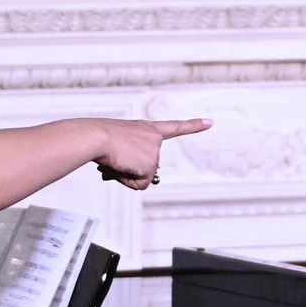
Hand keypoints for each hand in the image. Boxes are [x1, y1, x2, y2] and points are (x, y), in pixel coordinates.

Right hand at [95, 117, 210, 188]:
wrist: (95, 136)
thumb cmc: (98, 139)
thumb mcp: (118, 146)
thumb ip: (132, 160)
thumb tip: (141, 179)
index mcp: (147, 129)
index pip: (174, 127)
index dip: (193, 125)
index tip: (210, 122)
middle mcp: (154, 138)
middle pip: (148, 166)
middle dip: (131, 169)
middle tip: (116, 157)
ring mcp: (154, 151)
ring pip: (142, 177)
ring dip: (126, 174)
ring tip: (115, 159)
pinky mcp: (150, 164)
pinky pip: (140, 184)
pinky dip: (127, 181)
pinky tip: (120, 166)